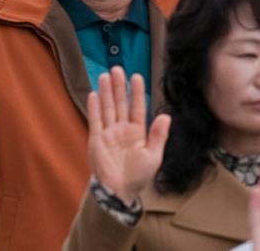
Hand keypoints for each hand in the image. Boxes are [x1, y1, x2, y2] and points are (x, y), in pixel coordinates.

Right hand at [86, 67, 169, 205]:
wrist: (120, 192)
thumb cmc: (139, 176)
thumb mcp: (154, 156)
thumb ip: (159, 135)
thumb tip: (166, 116)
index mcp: (138, 131)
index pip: (138, 106)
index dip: (137, 92)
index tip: (136, 76)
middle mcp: (122, 129)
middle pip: (120, 103)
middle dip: (119, 86)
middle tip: (117, 68)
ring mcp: (109, 133)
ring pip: (108, 108)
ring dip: (106, 92)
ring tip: (105, 75)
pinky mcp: (96, 140)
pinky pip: (95, 121)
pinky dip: (94, 108)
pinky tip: (94, 94)